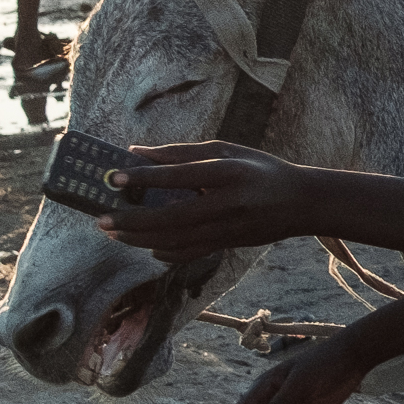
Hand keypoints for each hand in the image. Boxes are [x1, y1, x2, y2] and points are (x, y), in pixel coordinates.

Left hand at [100, 141, 311, 259]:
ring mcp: (229, 228)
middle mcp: (229, 203)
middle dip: (132, 220)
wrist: (302, 202)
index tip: (113, 177)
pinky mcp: (229, 244)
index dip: (144, 177)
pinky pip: (190, 254)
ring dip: (140, 239)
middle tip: (101, 219)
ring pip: (176, 240)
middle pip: (171, 217)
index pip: (180, 175)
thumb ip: (182, 152)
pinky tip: (146, 246)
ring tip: (113, 233)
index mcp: (229, 173)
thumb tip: (136, 152)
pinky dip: (164, 253)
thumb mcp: (228, 150)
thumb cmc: (261, 169)